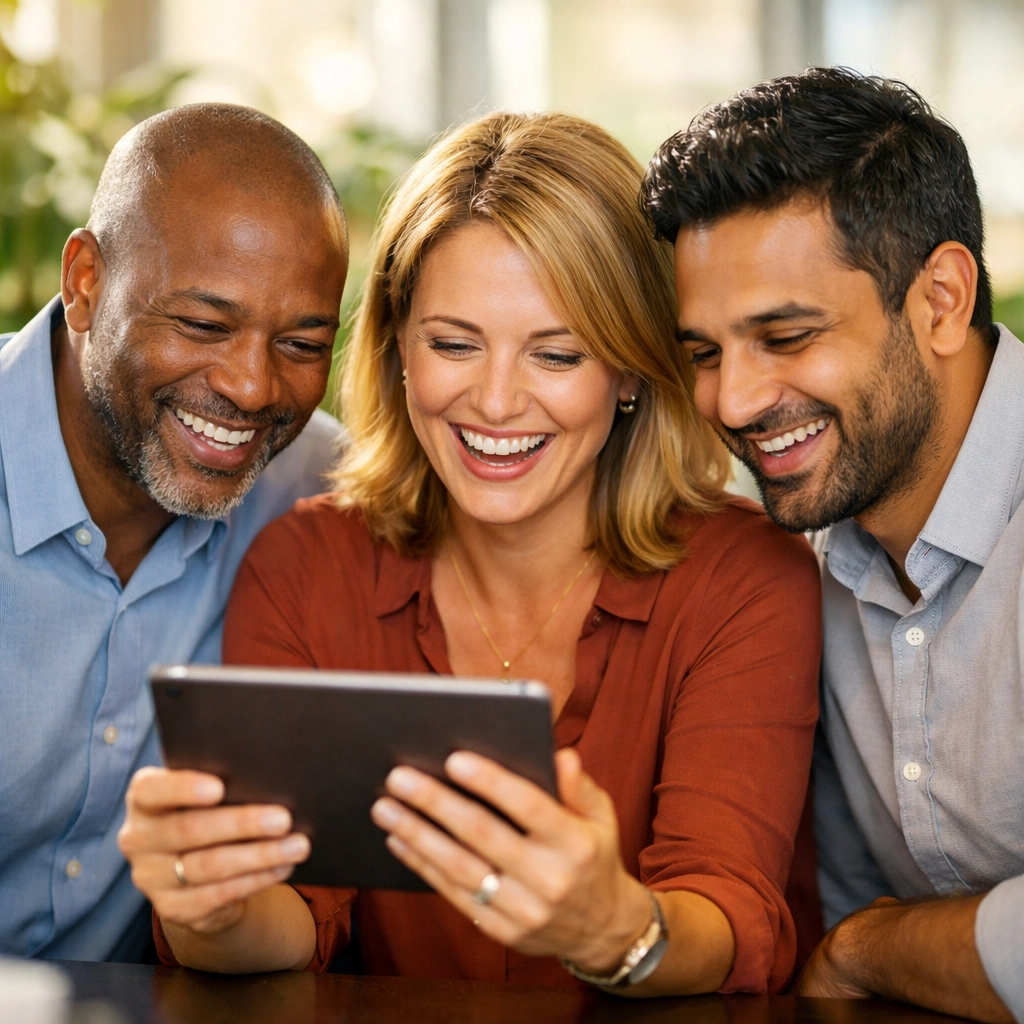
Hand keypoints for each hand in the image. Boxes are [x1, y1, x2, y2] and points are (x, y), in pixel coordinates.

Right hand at [117, 766, 310, 935]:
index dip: (183, 788)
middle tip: (284, 818)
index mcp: (143, 799)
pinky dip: (256, 879)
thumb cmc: (207, 811)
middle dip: (242, 824)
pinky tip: (283, 867)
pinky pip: (218, 894)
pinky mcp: (172, 908)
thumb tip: (270, 776)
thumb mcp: (204, 794)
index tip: (220, 787)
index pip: (152, 789)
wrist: (195, 868)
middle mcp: (138, 838)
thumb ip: (223, 782)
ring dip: (259, 855)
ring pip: (208, 866)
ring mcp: (151, 877)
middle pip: (189, 829)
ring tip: (297, 845)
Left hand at [369, 748, 651, 972]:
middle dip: (436, 803)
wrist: (603, 929)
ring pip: (460, 868)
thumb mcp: (600, 816)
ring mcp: (524, 910)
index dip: (490, 782)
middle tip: (398, 777)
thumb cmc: (593, 855)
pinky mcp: (502, 931)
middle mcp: (549, 879)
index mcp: (575, 843)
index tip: (453, 758)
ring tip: (385, 807)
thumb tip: (560, 755)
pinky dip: (422, 866)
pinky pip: (455, 894)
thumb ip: (578, 786)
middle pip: (483, 835)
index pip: (528, 805)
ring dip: (417, 835)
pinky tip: (399, 839)